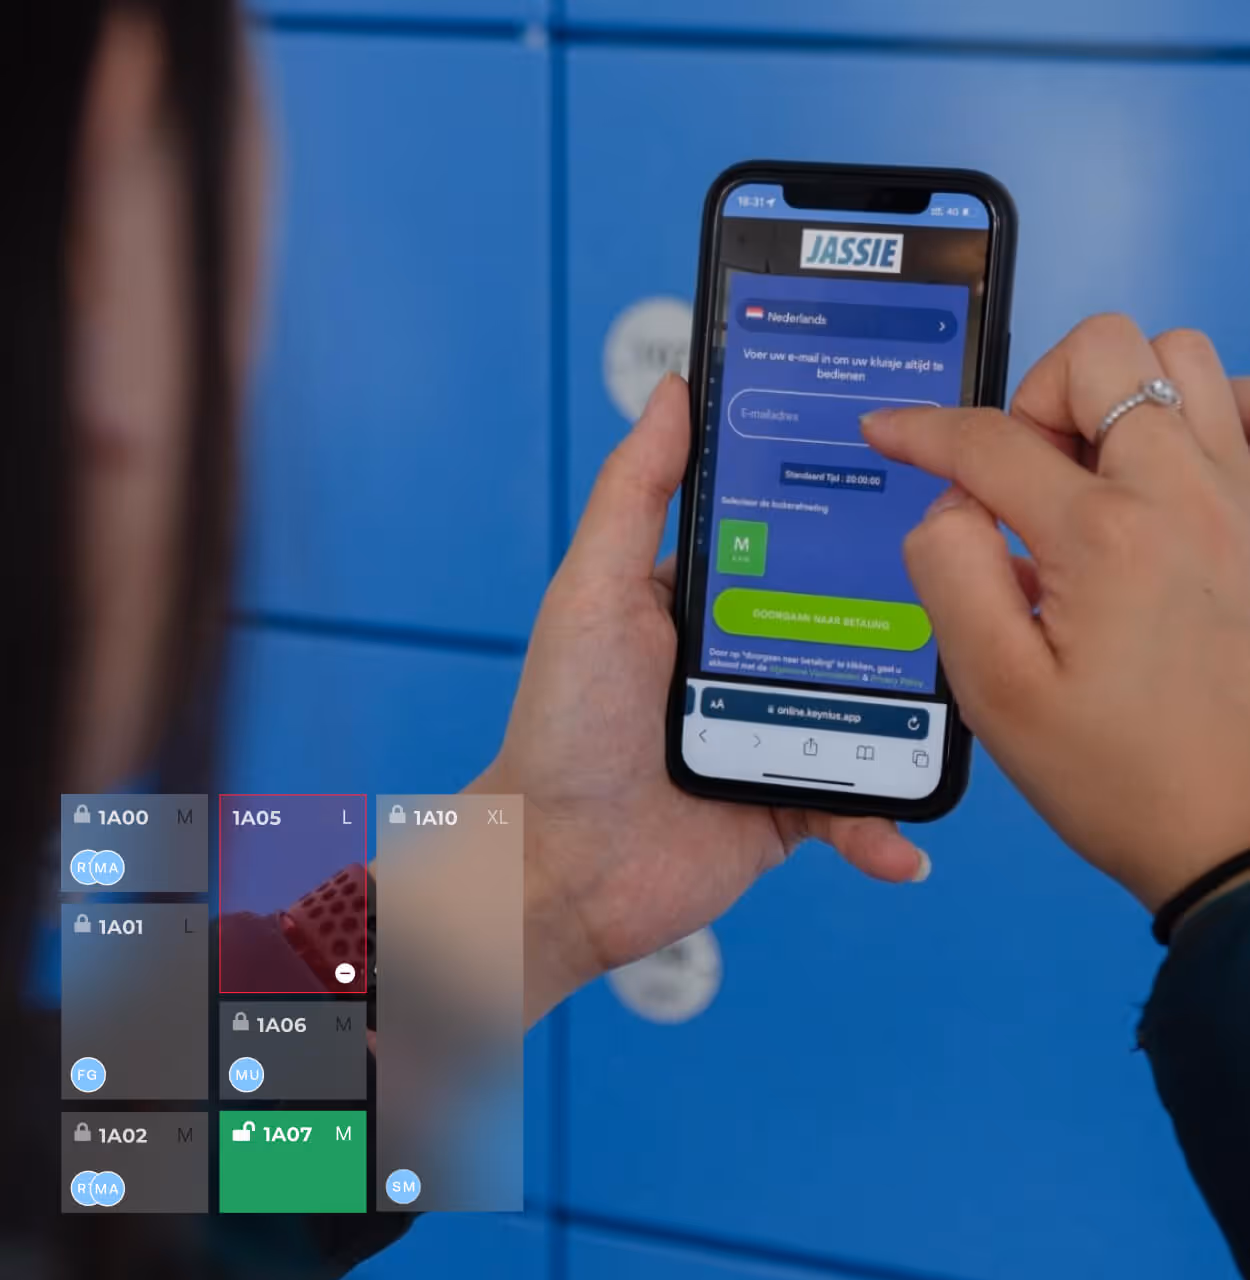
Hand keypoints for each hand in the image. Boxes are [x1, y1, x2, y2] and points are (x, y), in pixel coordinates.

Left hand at [474, 374, 928, 1025]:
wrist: (563, 866)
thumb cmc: (566, 724)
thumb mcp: (594, 592)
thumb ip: (636, 494)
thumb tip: (675, 391)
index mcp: (709, 601)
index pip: (792, 536)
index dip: (845, 502)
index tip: (912, 465)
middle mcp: (750, 659)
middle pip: (849, 615)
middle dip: (912, 603)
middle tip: (983, 574)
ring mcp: (778, 730)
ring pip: (874, 708)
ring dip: (921, 714)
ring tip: (975, 696)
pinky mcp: (793, 804)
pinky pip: (860, 806)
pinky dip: (884, 826)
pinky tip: (903, 845)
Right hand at [862, 316, 1249, 914]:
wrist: (1237, 833)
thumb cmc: (1116, 775)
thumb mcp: (993, 689)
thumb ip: (950, 571)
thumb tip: (950, 504)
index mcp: (1104, 537)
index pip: (989, 441)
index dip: (922, 429)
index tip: (888, 430)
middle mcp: (1187, 495)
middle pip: (1100, 353)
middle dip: (1034, 397)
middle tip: (1017, 476)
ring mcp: (1244, 499)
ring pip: (1180, 358)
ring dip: (1115, 396)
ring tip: (1086, 475)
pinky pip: (1241, 408)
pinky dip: (1191, 416)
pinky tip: (1156, 482)